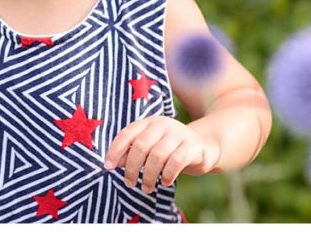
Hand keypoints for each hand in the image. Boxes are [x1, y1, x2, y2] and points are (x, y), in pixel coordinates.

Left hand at [103, 116, 220, 193]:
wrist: (203, 146)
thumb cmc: (169, 149)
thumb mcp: (149, 148)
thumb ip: (131, 153)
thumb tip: (113, 164)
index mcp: (147, 123)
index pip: (126, 134)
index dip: (115, 150)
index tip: (108, 167)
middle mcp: (162, 125)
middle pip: (140, 146)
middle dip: (132, 167)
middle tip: (129, 183)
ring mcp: (178, 134)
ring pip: (157, 155)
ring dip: (149, 175)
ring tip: (146, 188)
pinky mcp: (192, 146)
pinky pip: (176, 161)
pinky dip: (167, 174)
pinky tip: (165, 182)